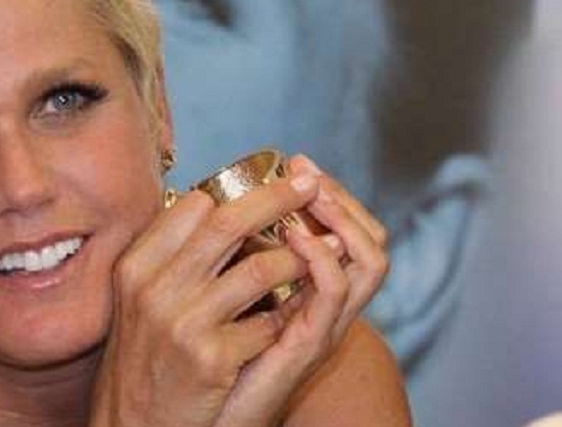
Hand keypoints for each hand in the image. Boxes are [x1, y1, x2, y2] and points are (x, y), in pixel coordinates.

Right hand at [90, 165, 324, 426]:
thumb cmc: (144, 360)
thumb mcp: (139, 300)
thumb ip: (172, 256)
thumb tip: (217, 206)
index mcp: (137, 266)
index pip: (195, 206)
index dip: (238, 191)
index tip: (269, 181)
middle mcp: (154, 288)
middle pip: (229, 220)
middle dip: (278, 196)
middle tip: (310, 185)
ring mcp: (183, 323)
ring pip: (261, 268)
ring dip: (301, 256)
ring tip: (328, 246)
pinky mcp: (212, 358)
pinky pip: (269, 322)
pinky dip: (290, 313)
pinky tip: (304, 308)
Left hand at [213, 154, 388, 426]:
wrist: (191, 421)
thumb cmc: (205, 355)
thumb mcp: (221, 292)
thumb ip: (231, 254)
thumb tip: (208, 199)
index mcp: (310, 288)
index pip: (348, 228)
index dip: (330, 191)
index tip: (293, 161)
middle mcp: (328, 304)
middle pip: (370, 236)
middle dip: (340, 194)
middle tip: (303, 168)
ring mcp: (325, 324)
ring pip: (369, 258)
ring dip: (341, 215)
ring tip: (308, 190)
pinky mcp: (310, 345)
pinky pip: (335, 294)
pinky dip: (323, 258)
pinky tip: (295, 236)